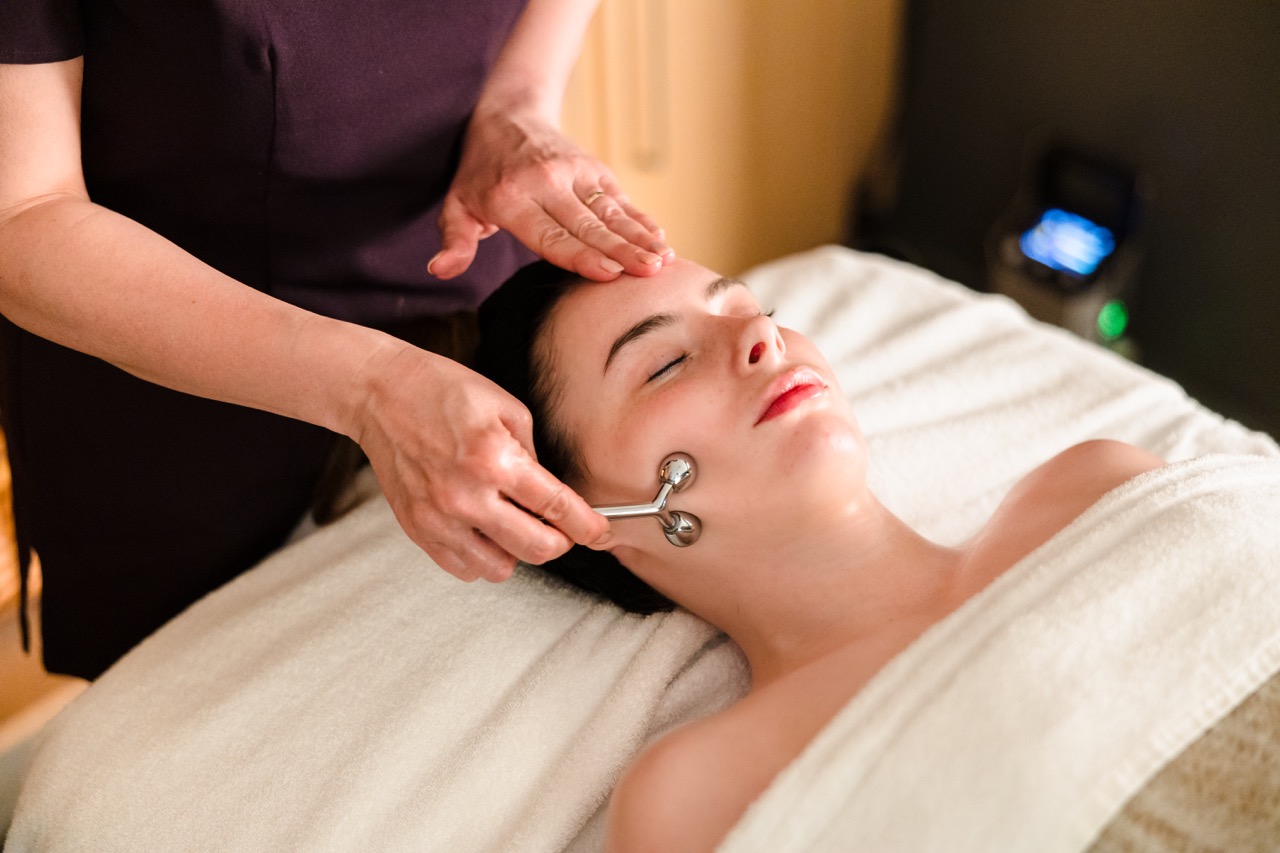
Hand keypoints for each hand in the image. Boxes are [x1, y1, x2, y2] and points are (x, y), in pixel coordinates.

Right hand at [352, 342, 608, 581]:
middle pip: (536, 549)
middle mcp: (466, 495)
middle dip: (559, 542)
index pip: (556, 507)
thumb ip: (534, 455)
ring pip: (500, 569)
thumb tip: (551, 494)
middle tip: (560, 528)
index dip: (588, 526)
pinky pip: (463, 568)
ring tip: (513, 524)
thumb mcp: (506, 408)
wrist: (381, 395)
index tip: (601, 533)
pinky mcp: (418, 530)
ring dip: (517, 552)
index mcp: (494, 458)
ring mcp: (439, 518)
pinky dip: (481, 557)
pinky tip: (483, 530)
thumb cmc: (442, 392)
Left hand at [429, 106, 673, 281]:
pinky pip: (620, 199)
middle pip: (588, 225)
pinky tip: (661, 239)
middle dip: (621, 250)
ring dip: (639, 237)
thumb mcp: (457, 205)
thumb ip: (454, 241)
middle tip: (647, 272)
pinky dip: (641, 220)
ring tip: (662, 260)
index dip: (581, 254)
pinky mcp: (594, 169)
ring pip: (611, 212)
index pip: (550, 234)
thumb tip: (439, 269)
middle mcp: (546, 182)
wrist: (507, 115)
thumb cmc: (480, 173)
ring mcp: (574, 173)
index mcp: (511, 198)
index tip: (608, 272)